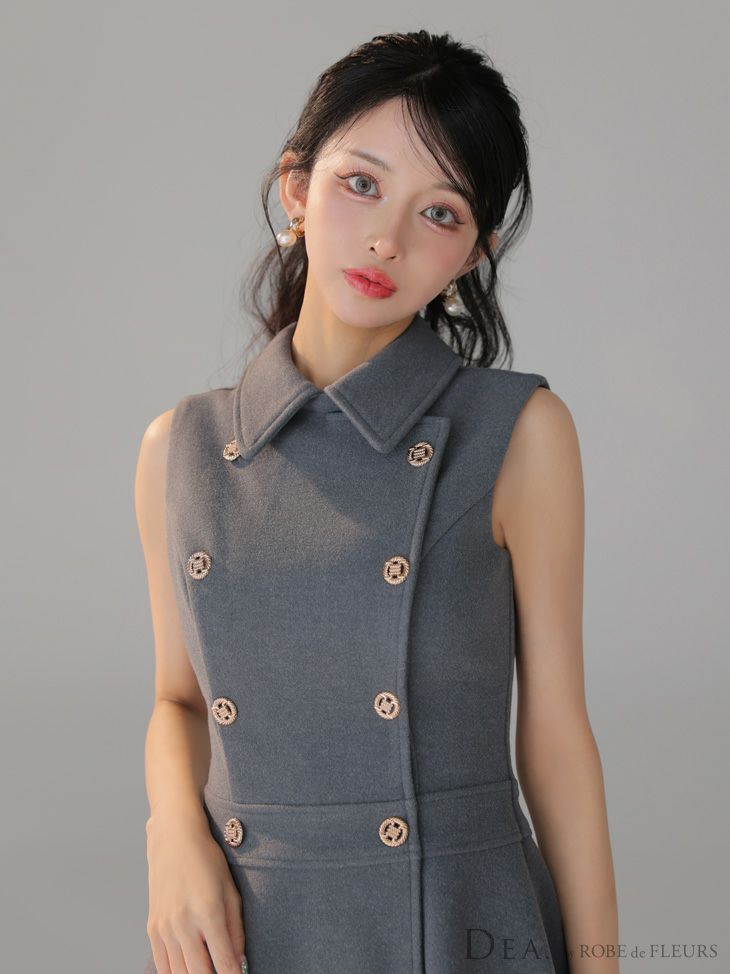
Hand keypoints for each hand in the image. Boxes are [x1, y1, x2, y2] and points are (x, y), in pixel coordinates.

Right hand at [146, 814, 245, 973]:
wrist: (174, 838)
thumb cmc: (208, 860)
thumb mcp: (230, 890)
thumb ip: (236, 929)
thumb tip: (240, 962)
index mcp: (208, 912)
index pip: (224, 963)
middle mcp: (184, 923)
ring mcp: (165, 927)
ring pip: (179, 973)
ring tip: (207, 972)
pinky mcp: (153, 928)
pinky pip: (162, 964)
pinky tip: (187, 971)